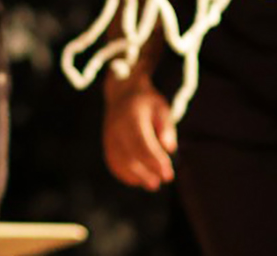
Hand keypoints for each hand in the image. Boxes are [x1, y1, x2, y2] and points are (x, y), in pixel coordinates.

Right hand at [102, 75, 176, 190]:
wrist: (123, 94)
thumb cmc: (147, 104)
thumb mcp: (161, 108)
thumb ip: (166, 127)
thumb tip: (169, 148)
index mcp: (130, 116)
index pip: (141, 143)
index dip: (154, 160)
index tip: (168, 174)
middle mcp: (115, 127)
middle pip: (128, 156)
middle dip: (147, 172)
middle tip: (165, 179)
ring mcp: (108, 137)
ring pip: (119, 162)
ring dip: (137, 176)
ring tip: (154, 183)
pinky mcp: (107, 145)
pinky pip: (114, 163)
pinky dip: (126, 175)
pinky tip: (139, 179)